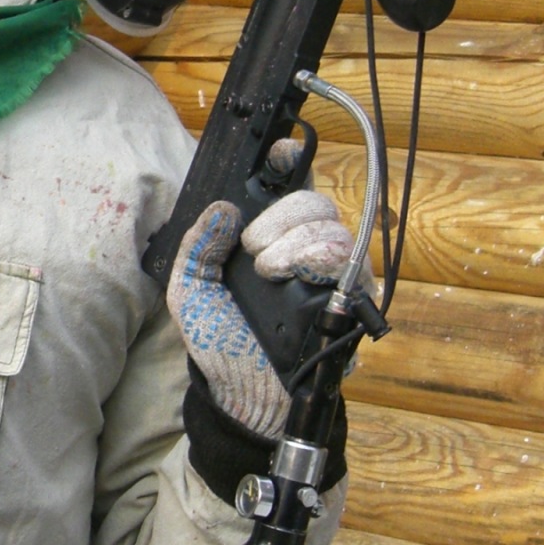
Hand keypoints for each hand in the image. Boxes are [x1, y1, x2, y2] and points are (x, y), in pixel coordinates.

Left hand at [168, 143, 356, 435]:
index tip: (282, 151)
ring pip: (335, 231)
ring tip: (268, 272)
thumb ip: (198, 245)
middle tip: (254, 249)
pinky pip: (353, 266)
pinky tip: (292, 282)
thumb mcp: (190, 289)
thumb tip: (221, 208)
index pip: (289, 186)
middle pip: (316, 202)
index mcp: (267, 238)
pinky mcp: (350, 302)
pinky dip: (318, 264)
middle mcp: (303, 250)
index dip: (290, 160)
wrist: (242, 392)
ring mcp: (330, 276)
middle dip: (282, 217)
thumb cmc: (219, 339)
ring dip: (296, 244)